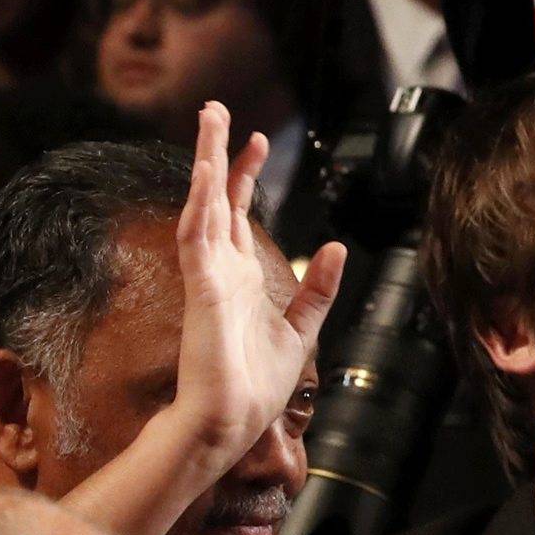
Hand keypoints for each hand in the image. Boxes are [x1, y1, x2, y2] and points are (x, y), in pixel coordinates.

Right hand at [166, 102, 345, 464]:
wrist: (231, 425)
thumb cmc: (257, 387)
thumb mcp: (302, 330)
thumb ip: (318, 289)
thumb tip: (337, 246)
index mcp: (241, 276)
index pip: (241, 212)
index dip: (246, 174)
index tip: (257, 140)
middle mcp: (221, 268)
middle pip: (218, 196)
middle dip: (217, 152)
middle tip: (216, 109)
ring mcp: (209, 275)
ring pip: (204, 205)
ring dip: (206, 161)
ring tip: (209, 120)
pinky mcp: (203, 289)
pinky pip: (197, 238)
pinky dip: (200, 203)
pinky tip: (204, 172)